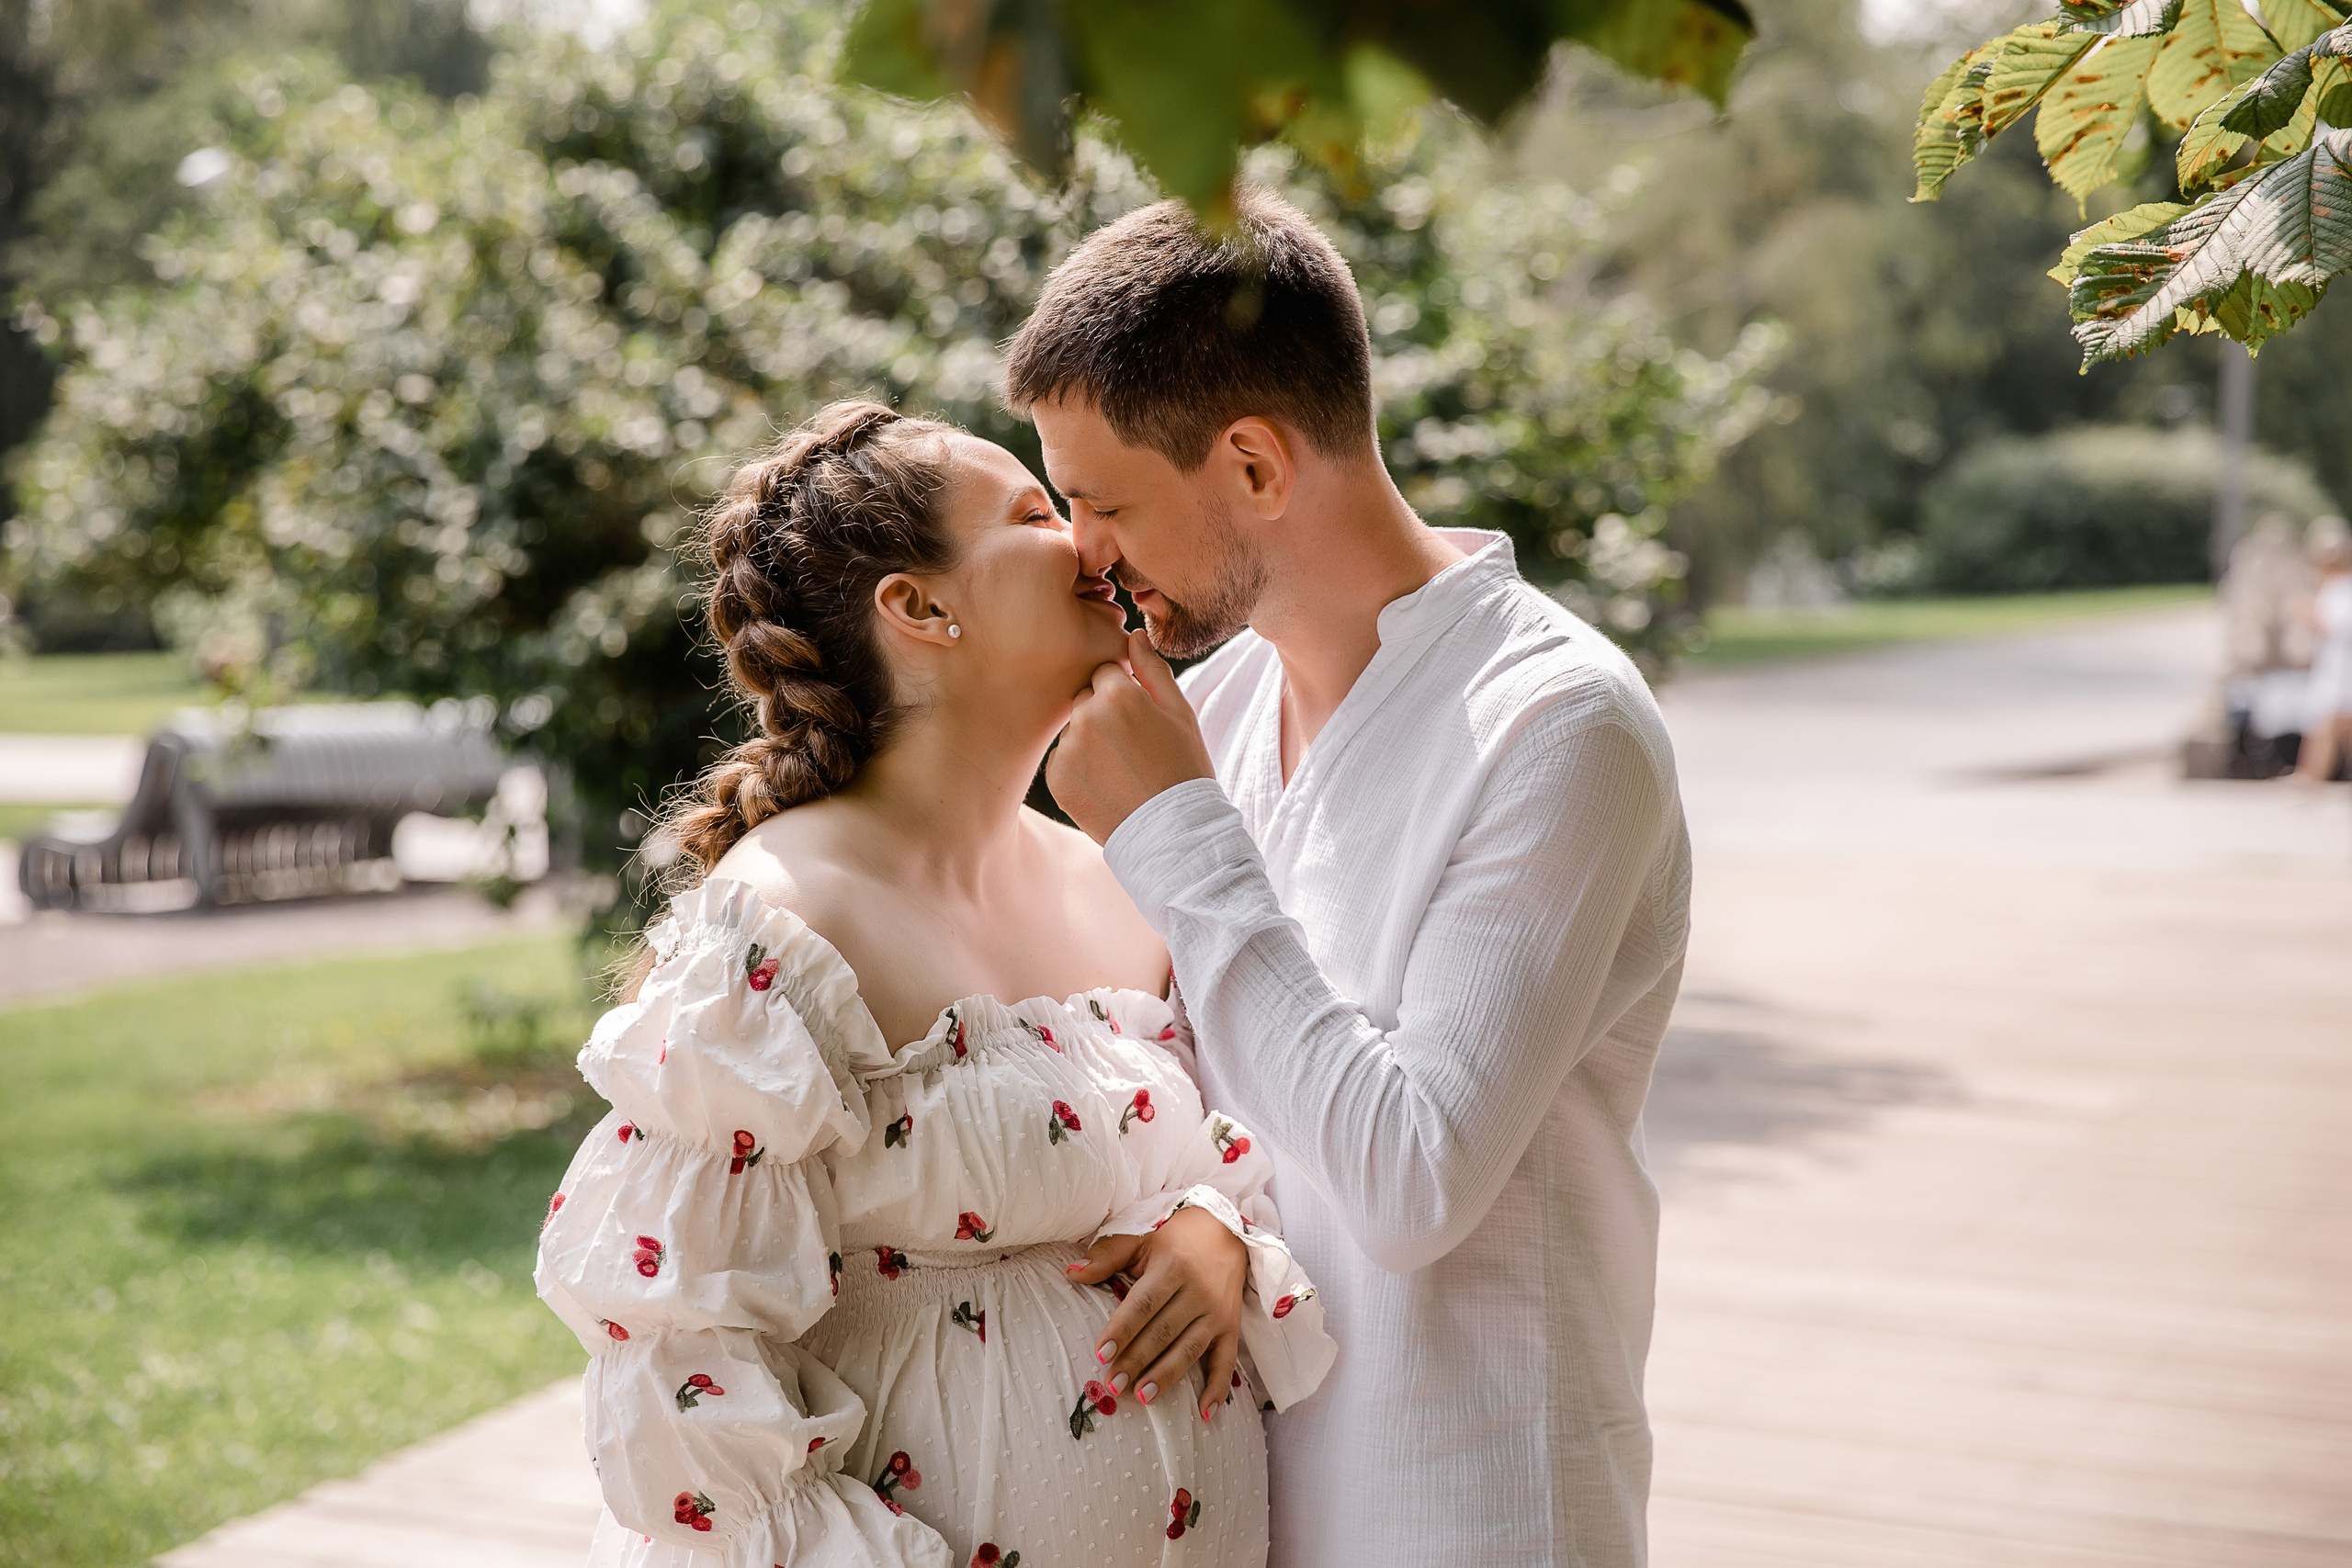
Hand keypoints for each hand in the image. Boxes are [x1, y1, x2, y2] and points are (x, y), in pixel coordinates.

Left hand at [1047, 628, 1215, 843]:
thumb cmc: (1183, 767)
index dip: (1125, 693)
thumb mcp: (1180, 713)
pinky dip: (1079, 769)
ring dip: (1090, 741)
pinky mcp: (1056, 779)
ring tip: (1121, 768)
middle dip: (1103, 713)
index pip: (1106, 672)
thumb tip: (1133, 635)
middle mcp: (1086, 716)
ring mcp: (1068, 749)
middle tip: (1132, 746)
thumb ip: (1153, 669)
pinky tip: (1106, 785)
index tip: (1140, 719)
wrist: (1172, 832)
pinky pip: (1063, 760)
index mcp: (1117, 693)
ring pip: (1074, 729)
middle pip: (1085, 698)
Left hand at [1066, 1204, 1248, 1421]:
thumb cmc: (1174, 1238)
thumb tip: (1071, 1272)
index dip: (1122, 1329)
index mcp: (1173, 1266)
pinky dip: (1218, 1388)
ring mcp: (1218, 1312)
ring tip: (1142, 1397)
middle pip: (1163, 1331)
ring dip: (1167, 1376)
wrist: (1225, 1230)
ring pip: (1190, 1349)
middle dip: (1137, 1360)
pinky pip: (1227, 1360)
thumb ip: (1106, 1255)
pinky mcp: (1232, 1327)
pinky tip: (1205, 1413)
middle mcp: (1199, 1290)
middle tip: (1113, 1386)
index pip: (1143, 1303)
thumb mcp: (1140, 1238)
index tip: (1100, 1353)